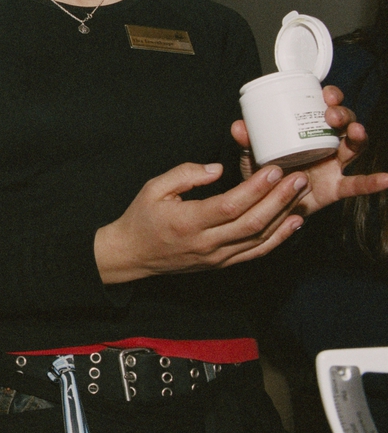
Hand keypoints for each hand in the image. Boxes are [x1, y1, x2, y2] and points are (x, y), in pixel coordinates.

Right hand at [95, 161, 308, 283]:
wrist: (132, 254)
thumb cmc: (142, 218)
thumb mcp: (153, 188)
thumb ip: (185, 175)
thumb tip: (217, 169)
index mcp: (187, 222)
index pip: (230, 205)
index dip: (255, 188)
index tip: (274, 170)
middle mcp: (205, 243)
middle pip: (252, 222)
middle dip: (279, 199)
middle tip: (298, 177)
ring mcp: (215, 257)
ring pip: (259, 238)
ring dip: (284, 215)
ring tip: (301, 193)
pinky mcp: (221, 263)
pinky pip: (256, 252)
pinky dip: (279, 238)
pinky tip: (293, 222)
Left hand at [231, 85, 387, 214]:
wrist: (267, 206)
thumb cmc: (266, 174)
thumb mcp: (254, 156)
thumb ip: (248, 142)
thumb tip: (238, 126)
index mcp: (308, 131)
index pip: (325, 107)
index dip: (331, 97)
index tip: (326, 93)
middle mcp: (326, 145)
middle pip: (344, 123)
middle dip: (343, 114)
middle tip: (332, 113)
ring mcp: (334, 165)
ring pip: (354, 146)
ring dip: (358, 135)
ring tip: (356, 130)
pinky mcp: (336, 187)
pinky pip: (357, 184)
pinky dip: (373, 182)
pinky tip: (385, 180)